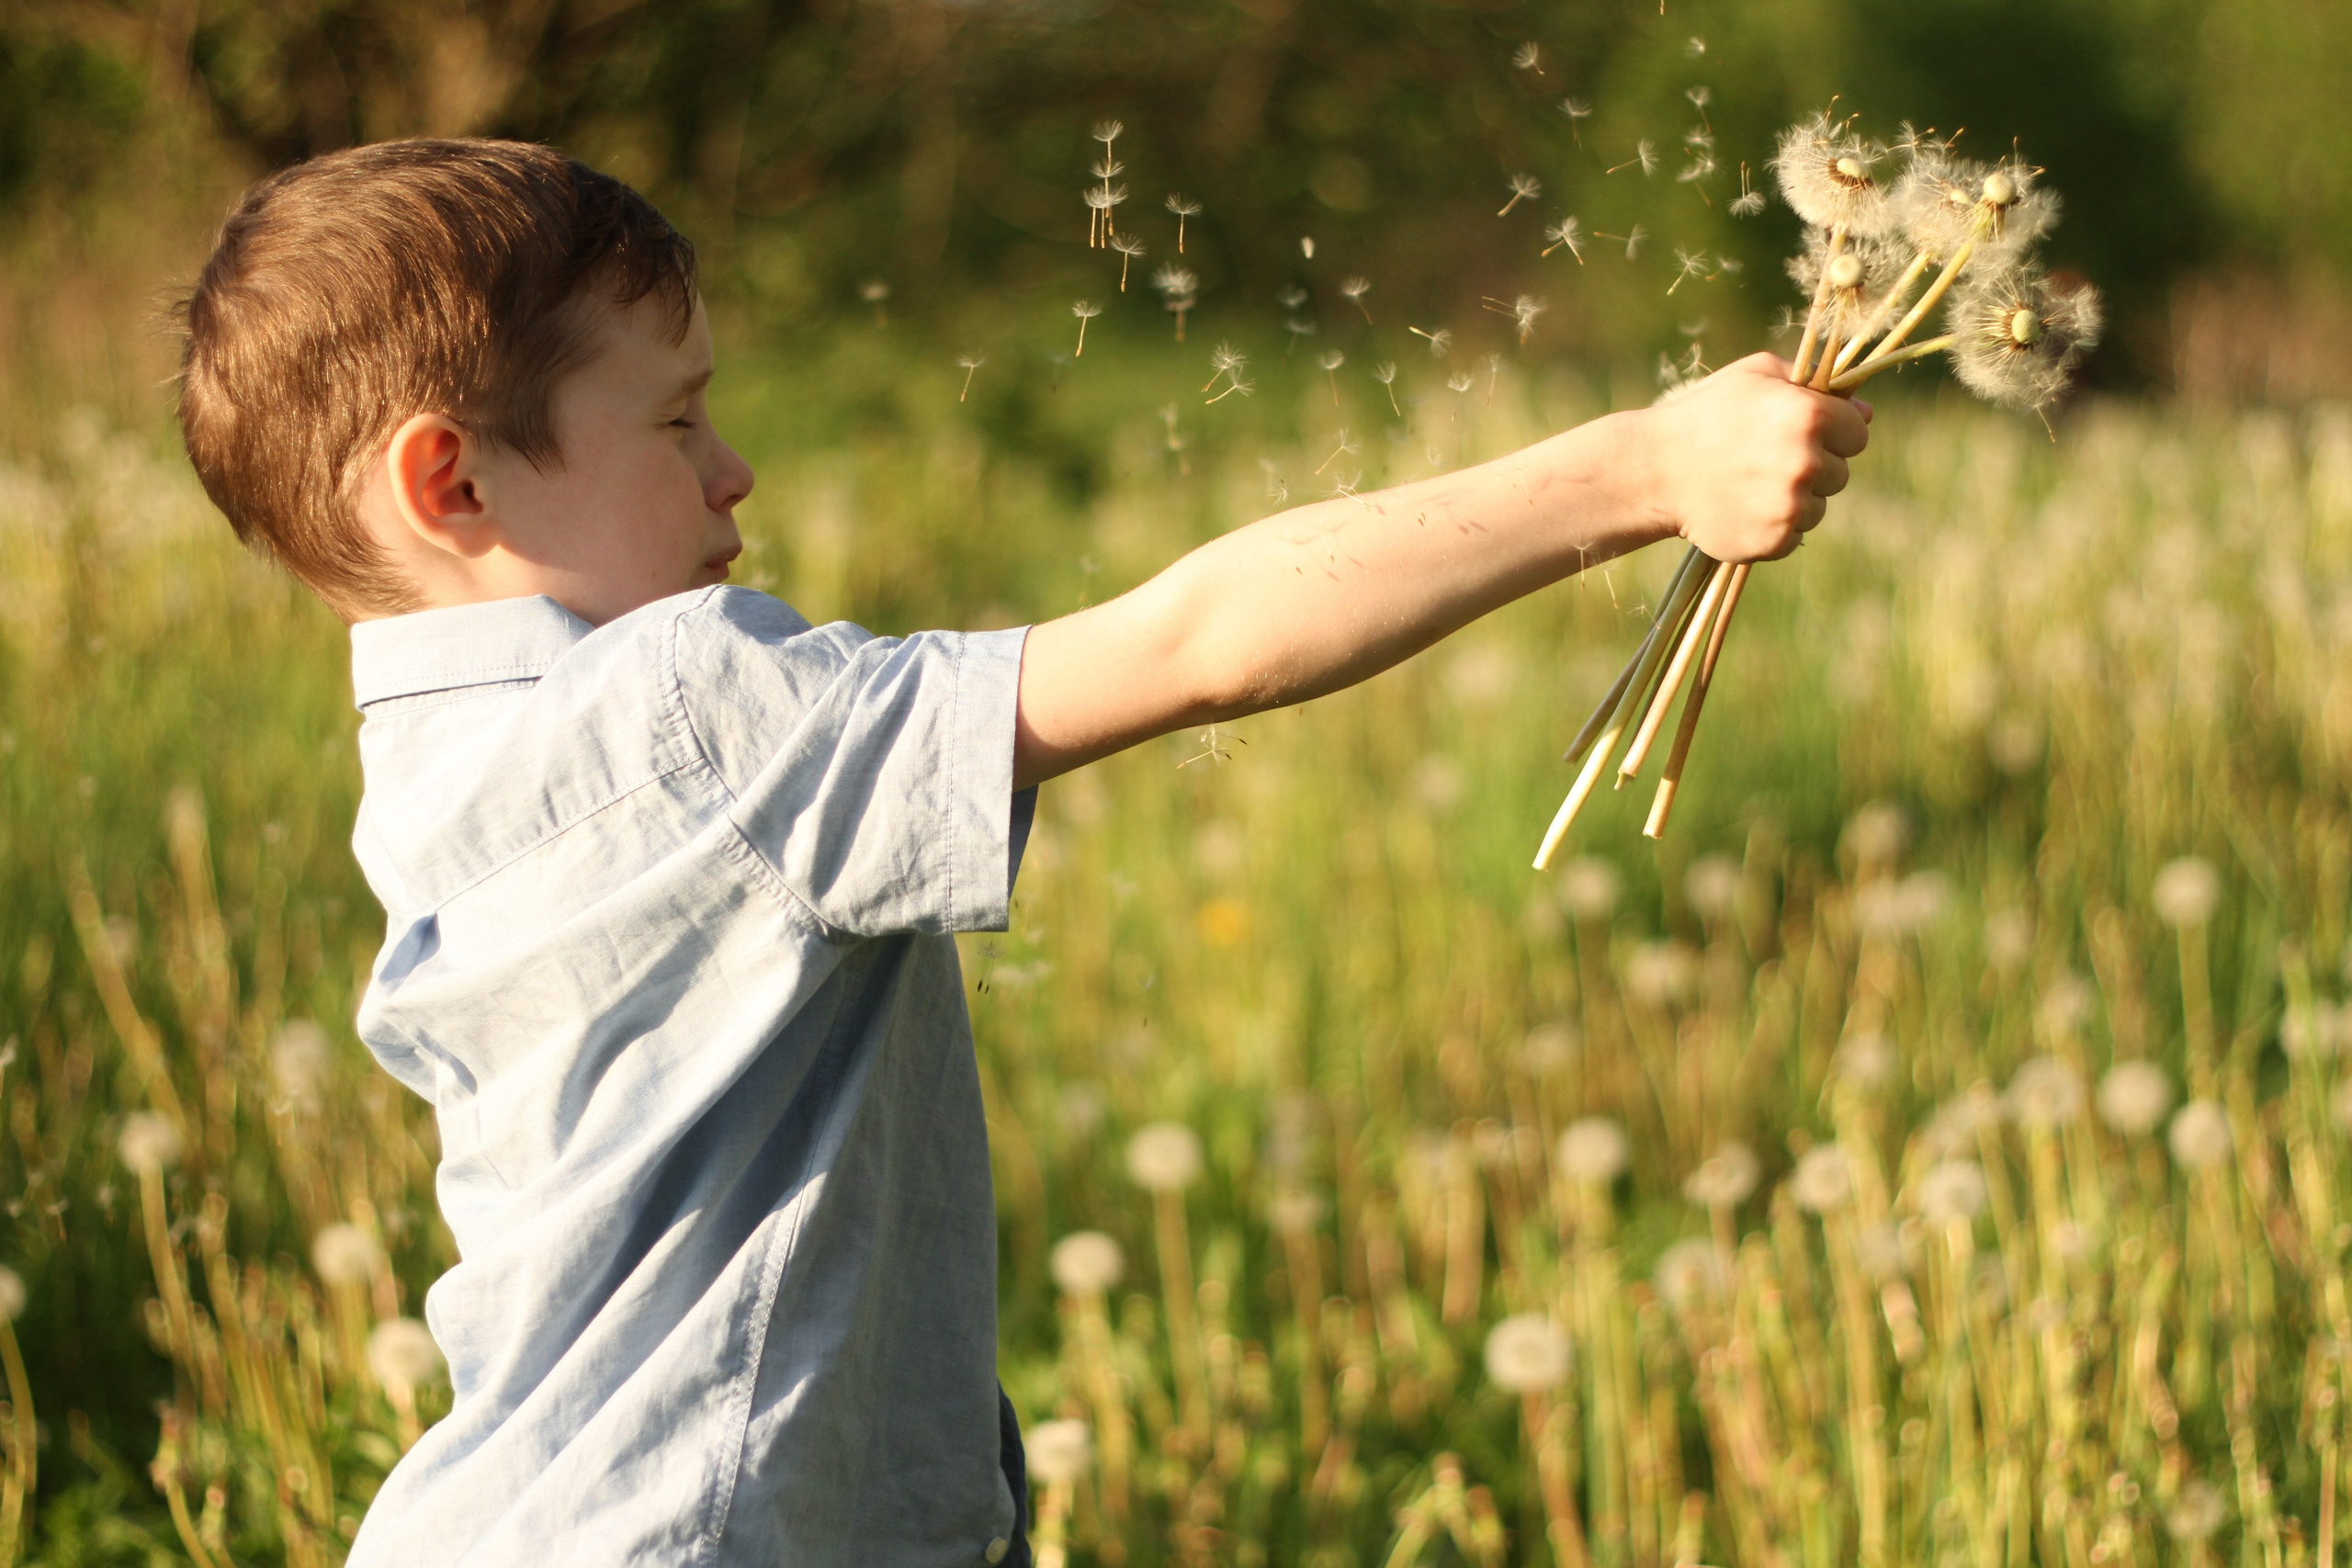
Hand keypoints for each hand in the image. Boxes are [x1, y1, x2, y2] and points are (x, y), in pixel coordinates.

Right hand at [1634, 352, 1871, 562]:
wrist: (1653, 470)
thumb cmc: (1706, 413)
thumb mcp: (1755, 375)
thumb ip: (1813, 383)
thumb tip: (1866, 412)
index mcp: (1808, 415)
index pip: (1857, 433)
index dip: (1834, 432)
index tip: (1803, 433)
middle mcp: (1805, 462)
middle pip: (1841, 472)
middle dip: (1813, 466)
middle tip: (1766, 459)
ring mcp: (1790, 506)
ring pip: (1819, 507)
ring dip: (1795, 499)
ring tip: (1750, 484)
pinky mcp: (1774, 540)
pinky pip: (1795, 536)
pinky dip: (1775, 526)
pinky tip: (1743, 507)